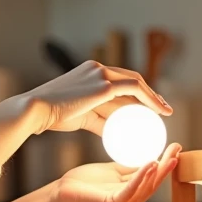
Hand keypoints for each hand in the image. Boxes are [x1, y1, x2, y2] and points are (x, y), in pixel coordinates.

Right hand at [27, 61, 170, 134]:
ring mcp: (100, 73)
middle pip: (131, 78)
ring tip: (165, 112)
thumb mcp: (79, 116)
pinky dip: (149, 99)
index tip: (146, 105)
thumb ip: (97, 120)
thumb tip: (113, 133)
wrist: (36, 110)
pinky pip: (134, 89)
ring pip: (136, 82)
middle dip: (149, 92)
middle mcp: (96, 68)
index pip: (119, 79)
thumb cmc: (52, 115)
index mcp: (88, 72)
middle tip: (162, 108)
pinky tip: (158, 111)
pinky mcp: (103, 84)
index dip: (136, 90)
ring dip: (153, 97)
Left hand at [53, 143, 180, 201]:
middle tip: (177, 149)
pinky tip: (150, 163)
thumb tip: (148, 154)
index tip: (176, 146)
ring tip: (168, 156)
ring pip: (146, 186)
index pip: (154, 176)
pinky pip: (131, 189)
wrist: (64, 190)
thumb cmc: (86, 182)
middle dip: (167, 165)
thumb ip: (129, 166)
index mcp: (133, 192)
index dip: (166, 162)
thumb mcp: (113, 170)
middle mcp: (132, 201)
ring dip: (158, 171)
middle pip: (154, 182)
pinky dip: (141, 177)